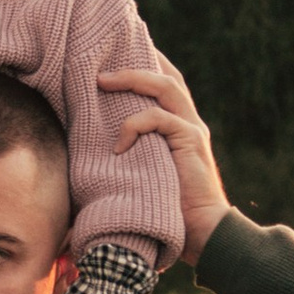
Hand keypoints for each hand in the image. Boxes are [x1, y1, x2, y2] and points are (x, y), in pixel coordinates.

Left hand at [99, 60, 226, 257]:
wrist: (203, 234)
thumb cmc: (169, 213)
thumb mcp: (145, 177)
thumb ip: (130, 159)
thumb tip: (90, 159)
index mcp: (180, 129)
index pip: (165, 87)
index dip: (144, 68)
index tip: (116, 59)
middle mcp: (189, 123)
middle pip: (166, 78)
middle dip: (136, 63)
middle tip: (102, 63)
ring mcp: (193, 129)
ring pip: (164, 87)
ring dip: (131, 79)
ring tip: (101, 81)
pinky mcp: (191, 141)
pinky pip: (159, 118)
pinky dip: (134, 126)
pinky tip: (118, 146)